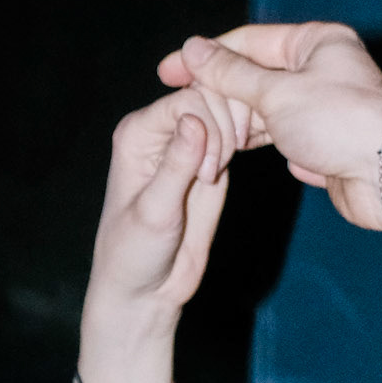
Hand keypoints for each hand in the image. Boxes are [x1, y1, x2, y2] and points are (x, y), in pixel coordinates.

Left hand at [84, 84, 246, 324]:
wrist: (146, 287)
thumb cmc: (134, 253)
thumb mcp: (154, 213)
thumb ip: (175, 167)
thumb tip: (194, 121)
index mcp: (137, 134)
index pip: (187, 101)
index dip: (209, 128)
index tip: (206, 175)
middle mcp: (161, 129)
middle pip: (210, 94)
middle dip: (226, 129)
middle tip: (213, 175)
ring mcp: (188, 141)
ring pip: (227, 106)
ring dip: (237, 133)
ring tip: (217, 175)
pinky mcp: (211, 158)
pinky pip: (236, 130)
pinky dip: (247, 139)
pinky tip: (236, 164)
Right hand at [158, 22, 381, 230]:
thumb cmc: (340, 122)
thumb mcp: (275, 93)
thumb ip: (230, 73)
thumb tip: (191, 49)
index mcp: (315, 42)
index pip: (247, 40)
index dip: (205, 55)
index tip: (168, 71)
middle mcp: (319, 69)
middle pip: (253, 74)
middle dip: (218, 92)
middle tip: (181, 106)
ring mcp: (319, 106)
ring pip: (262, 108)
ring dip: (234, 122)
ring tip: (201, 133)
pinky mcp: (319, 140)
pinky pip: (275, 135)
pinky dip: (252, 143)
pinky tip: (228, 152)